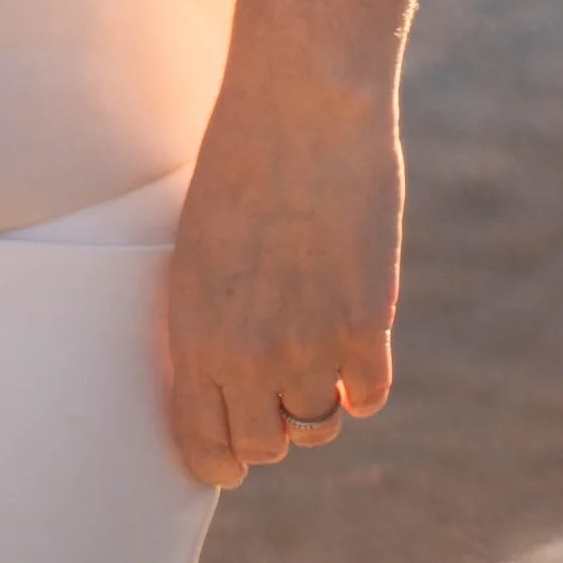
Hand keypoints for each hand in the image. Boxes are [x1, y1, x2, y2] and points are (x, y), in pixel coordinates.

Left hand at [166, 0, 424, 488]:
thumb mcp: (199, 248)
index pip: (202, 445)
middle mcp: (248, 353)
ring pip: (318, 424)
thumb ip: (210, 321)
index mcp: (193, 333)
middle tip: (278, 388)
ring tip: (317, 351)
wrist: (301, 103)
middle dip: (270, 424)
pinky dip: (362, 380)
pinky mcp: (364, 324)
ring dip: (318, 400)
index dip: (219, 458)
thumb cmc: (239, 161)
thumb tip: (227, 378)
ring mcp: (309, 344)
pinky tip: (355, 343)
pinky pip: (368, 395)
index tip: (231, 454)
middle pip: (264, 444)